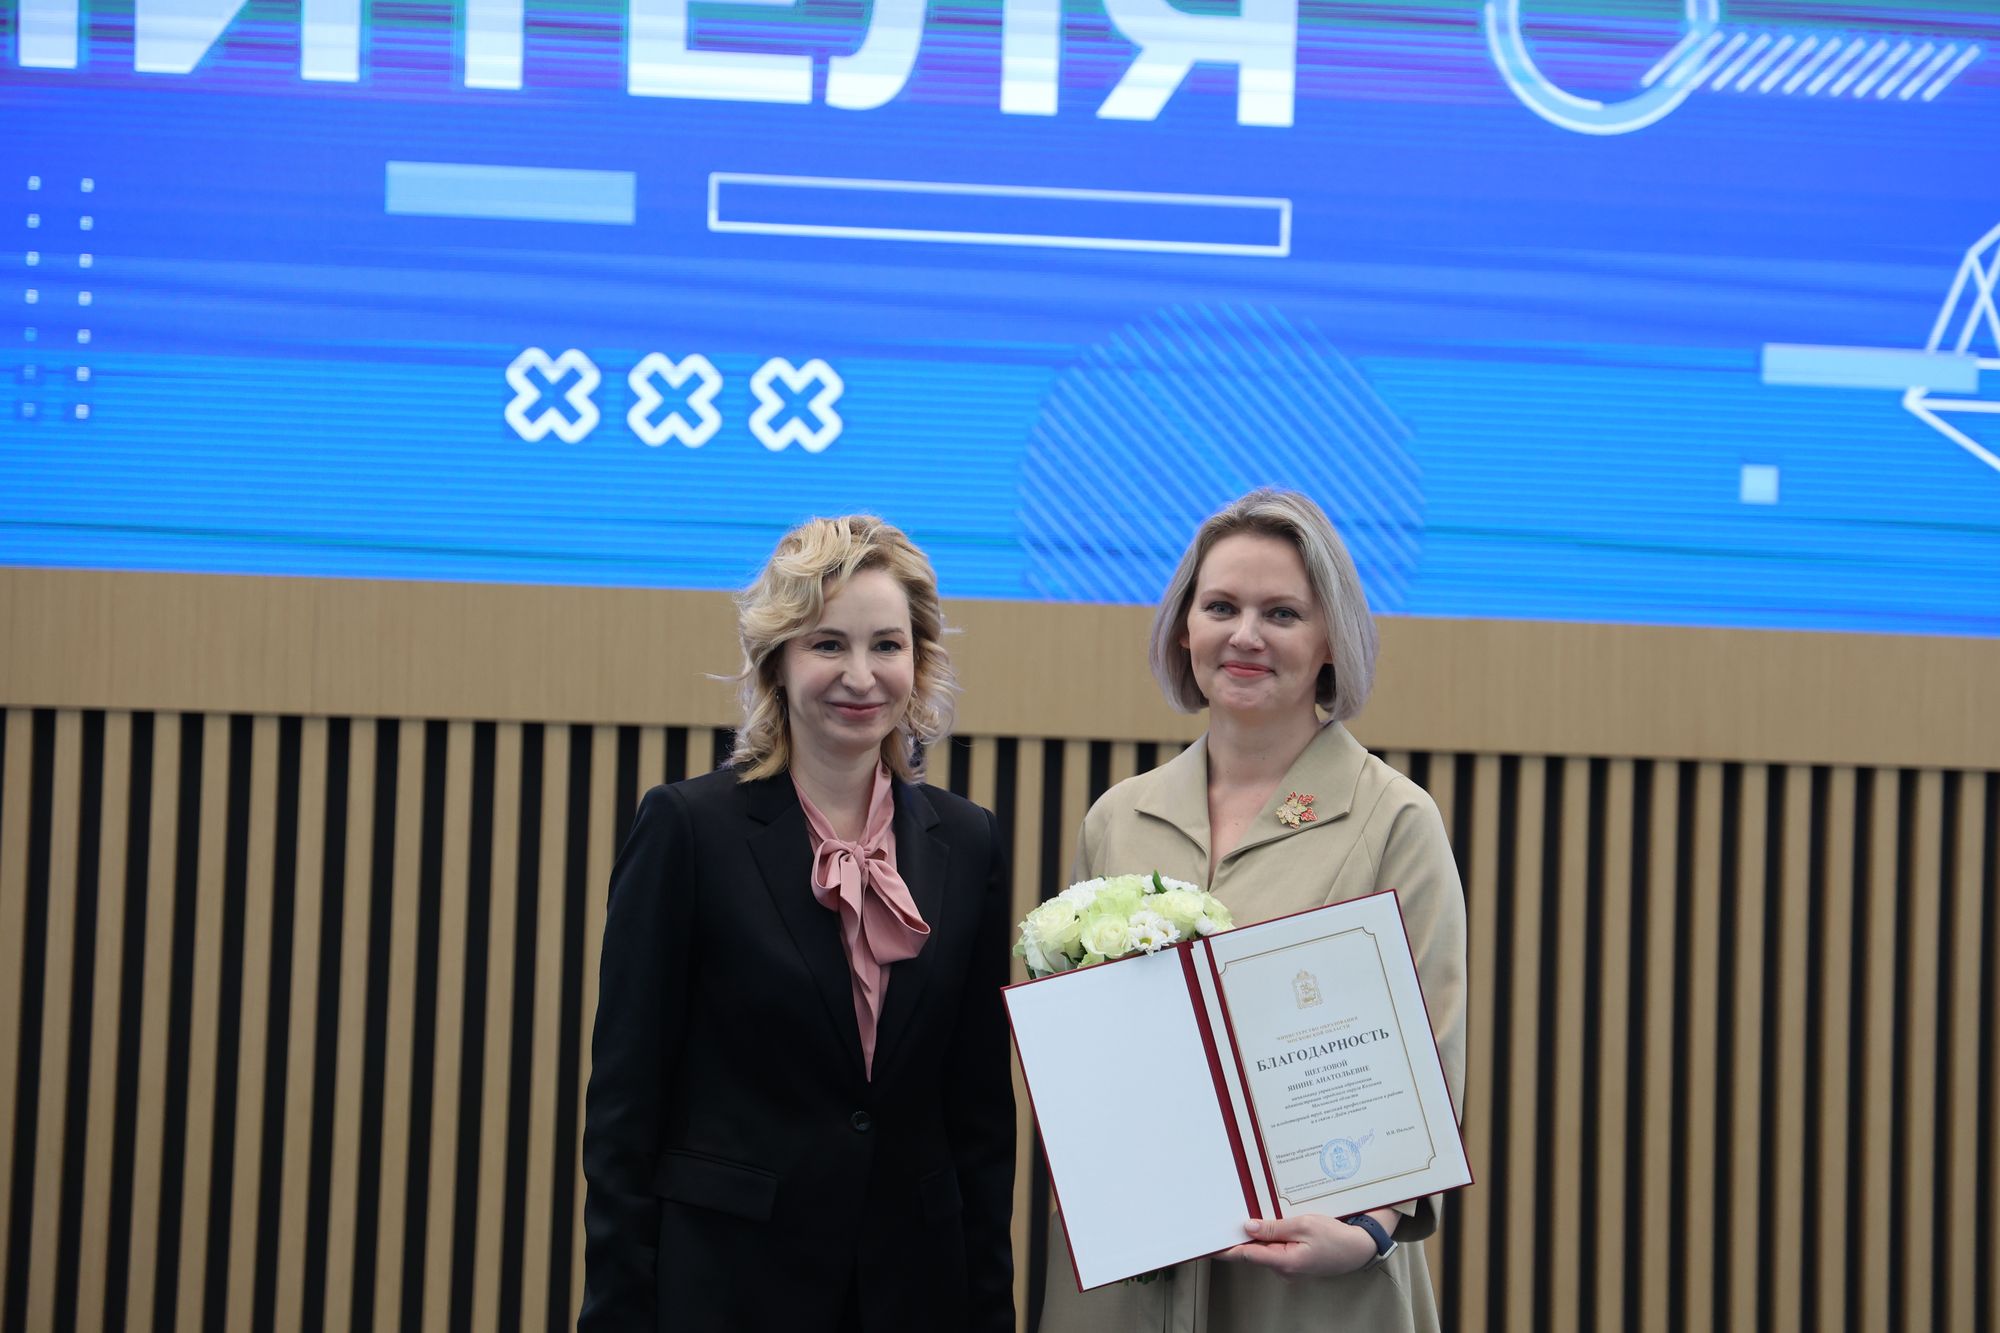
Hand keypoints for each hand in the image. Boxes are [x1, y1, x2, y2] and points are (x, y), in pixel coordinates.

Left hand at [1215, 1210, 1391, 1278]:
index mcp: (1285, 1262)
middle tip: (1222, 1218)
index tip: (1208, 1244)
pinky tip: (1267, 1221)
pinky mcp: (1295, 1259)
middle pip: (1253, 1251)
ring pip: (1265, 1248)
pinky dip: (1270, 1235)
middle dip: (1239, 1236)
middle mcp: (1284, 1268)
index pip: (1246, 1255)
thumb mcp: (1304, 1225)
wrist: (1361, 1247)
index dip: (1226, 1249)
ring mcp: (1290, 1265)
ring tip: (1244, 1214)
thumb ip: (1274, 1228)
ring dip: (1256, 1234)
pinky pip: (1276, 1247)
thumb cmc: (1336, 1237)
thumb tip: (1248, 1228)